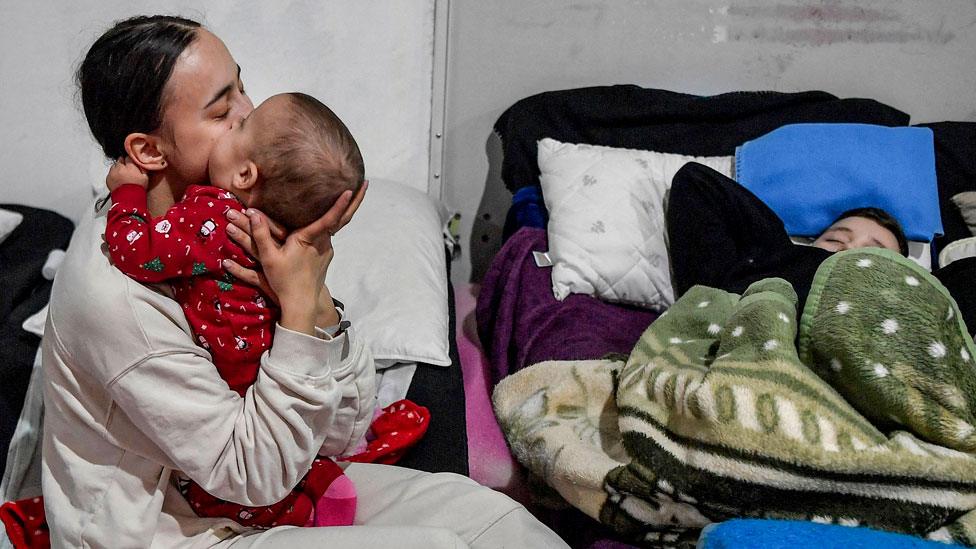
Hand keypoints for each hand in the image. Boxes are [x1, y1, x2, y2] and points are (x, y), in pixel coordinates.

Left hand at [106, 156, 147, 191]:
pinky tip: (118, 179)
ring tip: (122, 174)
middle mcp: (120, 168)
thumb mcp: (145, 178)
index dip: (131, 160)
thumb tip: (141, 162)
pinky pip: (110, 173)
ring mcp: (113, 173)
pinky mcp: (108, 178)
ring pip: (114, 165)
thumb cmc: (138, 189)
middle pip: (120, 159)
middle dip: (123, 163)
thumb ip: (143, 168)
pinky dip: (113, 174)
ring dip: (118, 168)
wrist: (128, 200)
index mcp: (130, 167)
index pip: (129, 157)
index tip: (132, 163)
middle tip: (127, 168)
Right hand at [223, 182, 367, 333]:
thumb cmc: (284, 281)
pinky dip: (334, 221)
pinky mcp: (326, 255)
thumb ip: (260, 234)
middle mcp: (324, 243)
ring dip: (345, 209)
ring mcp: (328, 249)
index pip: (329, 219)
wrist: (301, 303)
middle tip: (367, 183)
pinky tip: (330, 214)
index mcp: (310, 240)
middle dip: (357, 200)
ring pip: (337, 226)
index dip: (340, 205)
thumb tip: (252, 213)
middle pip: (344, 218)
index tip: (351, 190)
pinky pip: (330, 234)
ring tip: (351, 192)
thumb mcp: (269, 258)